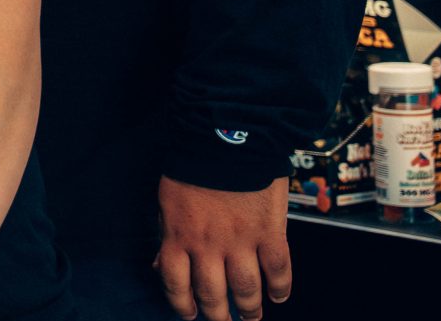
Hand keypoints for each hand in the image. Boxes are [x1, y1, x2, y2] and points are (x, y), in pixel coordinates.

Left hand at [157, 176, 291, 319]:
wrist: (226, 138)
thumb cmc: (193, 166)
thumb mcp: (167, 201)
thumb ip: (166, 236)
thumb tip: (160, 266)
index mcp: (178, 236)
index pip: (175, 284)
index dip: (182, 305)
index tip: (189, 315)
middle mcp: (208, 245)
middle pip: (212, 294)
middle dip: (217, 315)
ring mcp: (241, 241)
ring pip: (245, 289)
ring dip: (249, 309)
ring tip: (251, 317)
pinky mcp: (270, 233)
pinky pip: (278, 269)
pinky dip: (280, 287)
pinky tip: (279, 295)